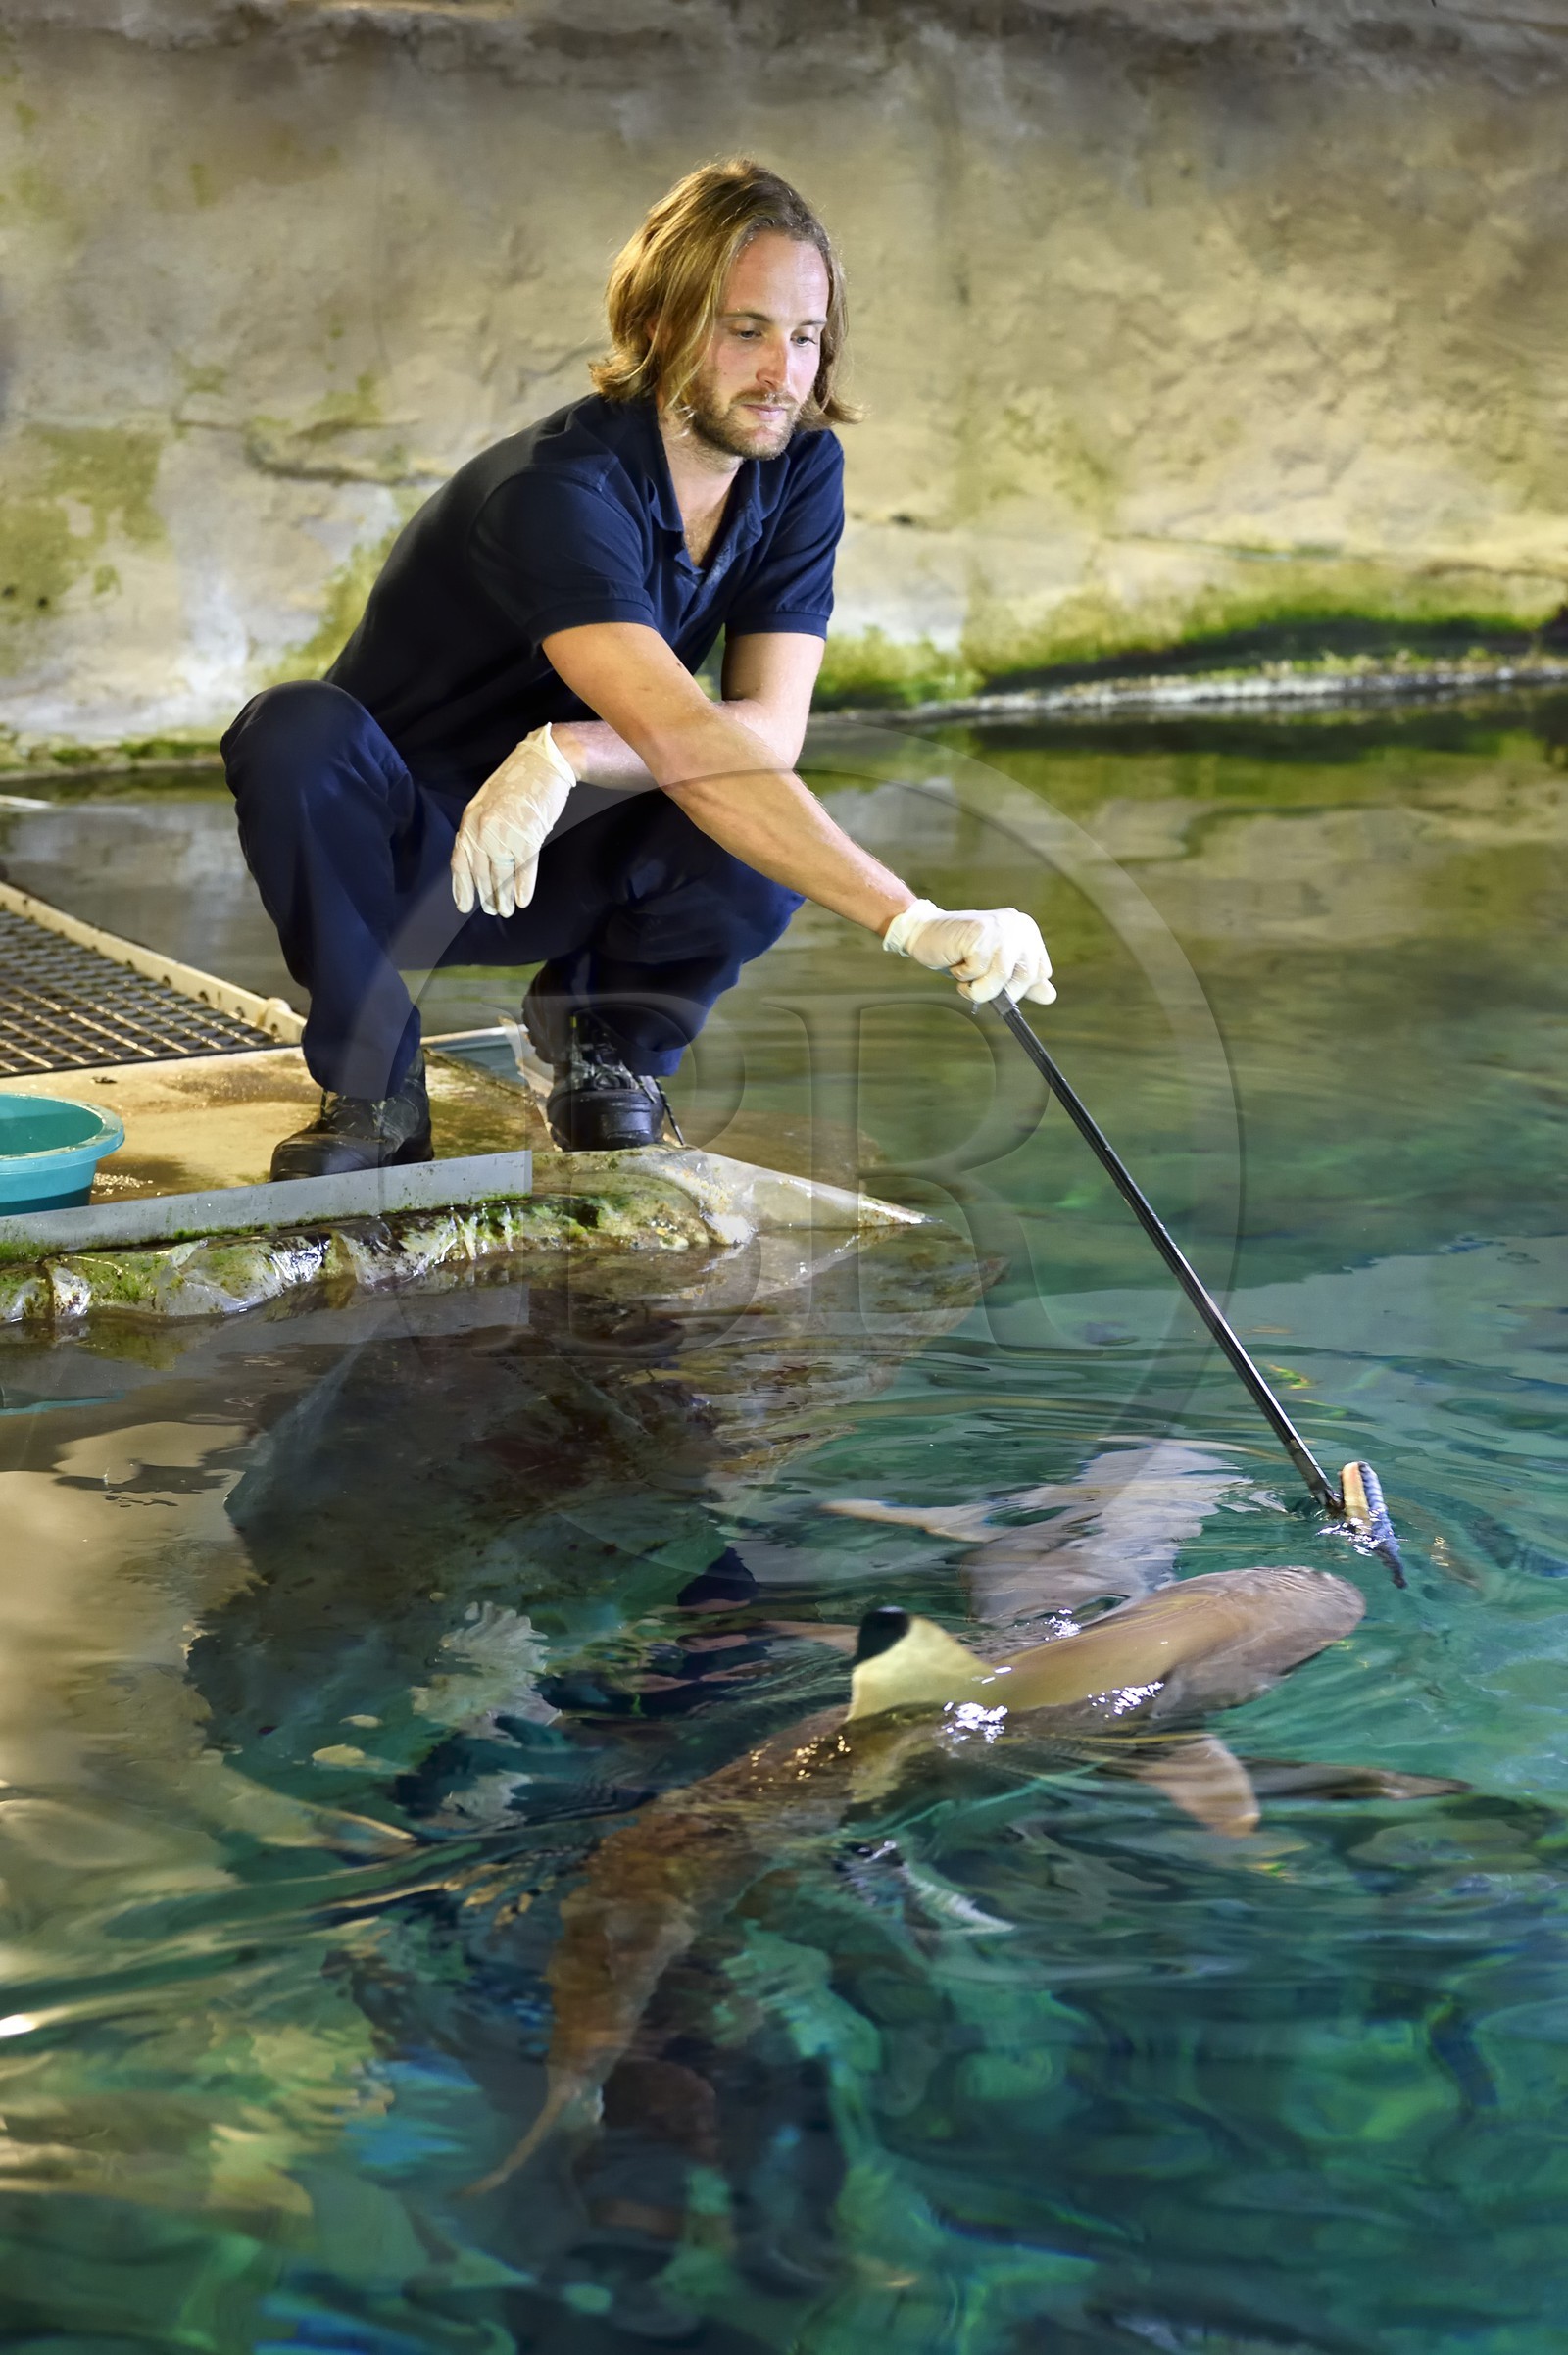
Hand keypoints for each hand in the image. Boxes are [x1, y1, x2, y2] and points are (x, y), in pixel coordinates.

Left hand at [451, 724, 575, 918]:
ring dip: (503, 897)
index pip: (461, 860)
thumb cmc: (518, 779)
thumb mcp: (488, 800)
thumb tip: (478, 856)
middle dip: (485, 896)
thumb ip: (480, 826)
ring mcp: (506, 834)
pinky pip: (524, 870)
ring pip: (501, 875)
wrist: (544, 762)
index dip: (461, 886)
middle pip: (481, 872)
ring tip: (505, 911)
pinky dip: (523, 888)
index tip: (463, 905)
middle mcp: (484, 829)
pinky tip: (523, 902)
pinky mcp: (529, 837)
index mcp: (471, 819)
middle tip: (491, 911)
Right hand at [882, 897, 1055, 1005]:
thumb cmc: (961, 952)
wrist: (926, 933)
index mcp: (1028, 932)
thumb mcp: (996, 967)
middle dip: (997, 989)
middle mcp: (1019, 926)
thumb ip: (1022, 979)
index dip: (1017, 987)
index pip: (1040, 972)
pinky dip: (963, 976)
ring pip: (1002, 978)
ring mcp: (1000, 928)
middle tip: (977, 979)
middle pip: (1025, 977)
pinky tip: (956, 959)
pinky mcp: (980, 933)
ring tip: (965, 973)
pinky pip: (978, 972)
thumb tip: (1049, 996)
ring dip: (978, 987)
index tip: (996, 982)